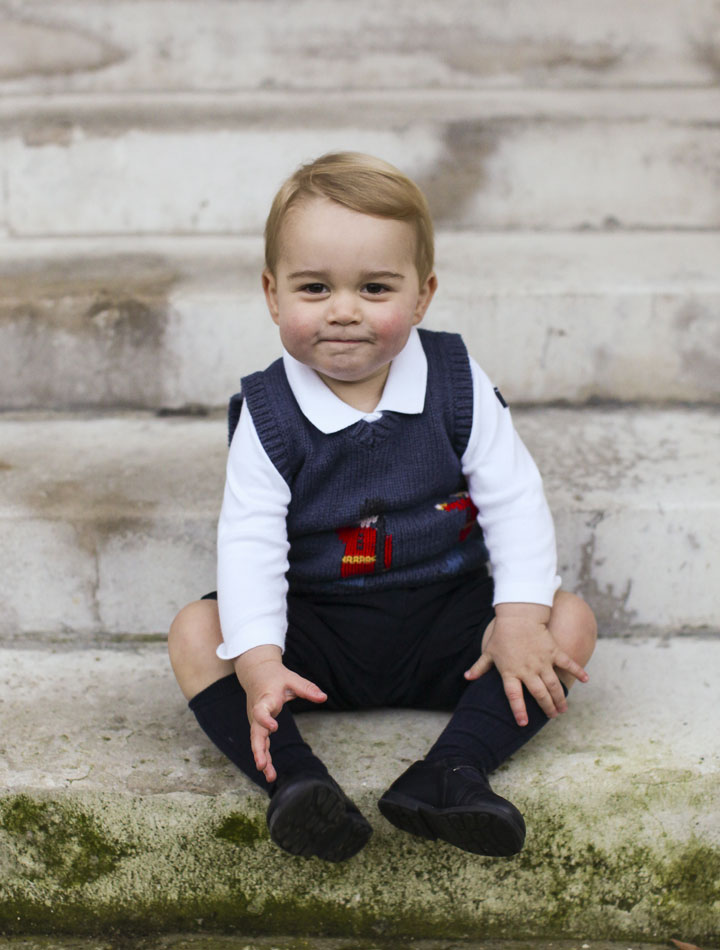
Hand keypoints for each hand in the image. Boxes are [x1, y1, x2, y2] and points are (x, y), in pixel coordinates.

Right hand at [234, 645, 326, 782]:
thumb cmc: (276, 677)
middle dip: (258, 749)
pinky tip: (270, 773)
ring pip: (257, 742)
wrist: (256, 674)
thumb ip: (307, 688)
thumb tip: (324, 697)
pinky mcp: (259, 727)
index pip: (261, 711)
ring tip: (270, 776)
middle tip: (261, 765)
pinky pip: (261, 743)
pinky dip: (265, 757)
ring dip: (262, 759)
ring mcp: (256, 722)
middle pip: (255, 733)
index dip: (265, 719)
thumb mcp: (292, 679)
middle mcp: (257, 713)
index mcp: (265, 699)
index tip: (274, 727)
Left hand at [465, 603, 588, 726]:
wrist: (518, 615)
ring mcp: (542, 661)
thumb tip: (466, 677)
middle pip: (539, 694)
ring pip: (553, 685)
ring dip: (559, 698)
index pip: (514, 696)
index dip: (518, 710)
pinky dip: (578, 671)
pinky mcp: (553, 651)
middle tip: (553, 716)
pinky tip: (586, 680)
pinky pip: (567, 663)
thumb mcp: (488, 652)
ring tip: (563, 709)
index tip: (523, 723)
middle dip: (547, 708)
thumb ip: (479, 667)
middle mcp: (528, 669)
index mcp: (511, 672)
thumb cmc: (502, 634)